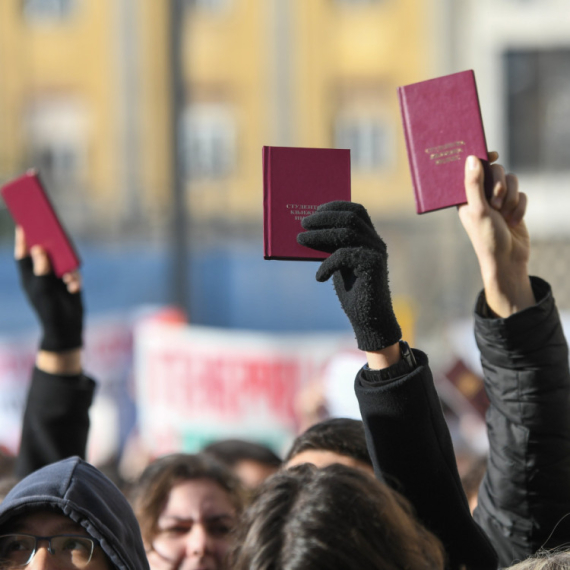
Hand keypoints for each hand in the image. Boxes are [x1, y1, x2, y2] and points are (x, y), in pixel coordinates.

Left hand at [15, 226, 83, 353]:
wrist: (65, 327)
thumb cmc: (48, 309)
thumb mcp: (41, 289)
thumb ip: (40, 269)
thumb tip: (39, 248)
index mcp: (29, 275)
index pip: (24, 254)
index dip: (23, 239)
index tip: (23, 223)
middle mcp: (43, 273)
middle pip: (45, 252)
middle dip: (49, 242)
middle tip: (50, 228)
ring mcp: (57, 277)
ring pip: (63, 261)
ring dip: (66, 268)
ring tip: (66, 273)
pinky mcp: (71, 281)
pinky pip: (74, 273)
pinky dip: (73, 279)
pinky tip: (71, 287)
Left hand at [297, 201, 400, 350]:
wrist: (369, 318)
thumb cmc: (352, 291)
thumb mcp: (339, 264)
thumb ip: (331, 247)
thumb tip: (307, 232)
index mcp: (369, 238)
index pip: (357, 210)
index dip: (336, 206)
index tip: (315, 209)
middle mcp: (376, 242)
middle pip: (350, 217)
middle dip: (324, 218)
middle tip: (303, 223)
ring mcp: (376, 253)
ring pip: (346, 232)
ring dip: (319, 235)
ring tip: (301, 239)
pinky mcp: (373, 266)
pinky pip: (344, 255)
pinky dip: (327, 264)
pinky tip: (319, 277)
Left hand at [458, 155, 534, 316]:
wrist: (507, 259)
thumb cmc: (486, 237)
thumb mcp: (478, 210)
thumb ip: (474, 184)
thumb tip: (471, 158)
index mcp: (465, 197)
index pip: (471, 170)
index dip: (480, 159)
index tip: (492, 154)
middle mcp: (480, 196)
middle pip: (495, 171)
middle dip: (499, 185)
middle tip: (495, 202)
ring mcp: (498, 200)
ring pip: (511, 180)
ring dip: (510, 197)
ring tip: (504, 214)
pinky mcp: (513, 206)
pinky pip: (521, 193)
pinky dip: (520, 207)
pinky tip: (514, 221)